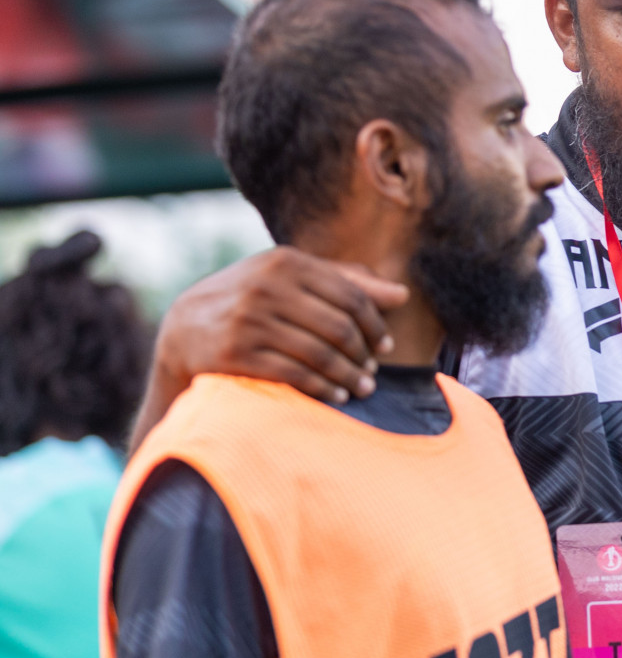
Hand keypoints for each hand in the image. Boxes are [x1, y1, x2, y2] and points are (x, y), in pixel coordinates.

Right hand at [153, 246, 409, 404]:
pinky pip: (295, 375)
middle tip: (373, 372)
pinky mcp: (235, 353)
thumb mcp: (292, 279)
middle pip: (339, 326)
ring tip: (362, 388)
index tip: (385, 346)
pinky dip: (323, 388)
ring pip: (320, 353)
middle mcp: (266, 286)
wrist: (184, 328)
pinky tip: (336, 396)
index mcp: (286, 261)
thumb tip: (402, 294)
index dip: (375, 324)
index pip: (351, 295)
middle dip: (363, 354)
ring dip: (349, 376)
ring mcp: (249, 320)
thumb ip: (346, 282)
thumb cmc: (252, 299)